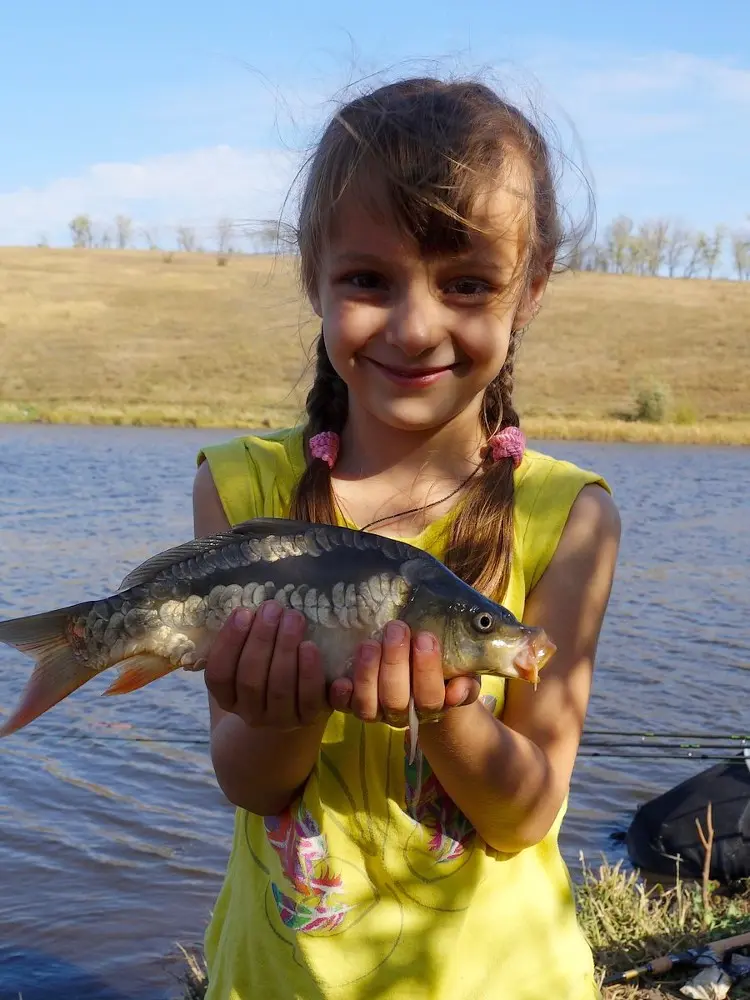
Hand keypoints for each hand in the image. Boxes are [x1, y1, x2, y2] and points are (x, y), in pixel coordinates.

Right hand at [204, 601, 328, 730]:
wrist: (292, 708)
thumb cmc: (265, 671)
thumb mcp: (245, 659)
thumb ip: (242, 639)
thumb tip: (247, 606)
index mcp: (226, 697)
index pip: (219, 675)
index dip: (229, 644)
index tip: (243, 612)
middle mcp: (250, 713)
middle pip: (250, 680)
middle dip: (261, 640)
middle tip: (273, 608)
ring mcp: (279, 720)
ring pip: (279, 688)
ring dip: (286, 649)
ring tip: (293, 618)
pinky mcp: (308, 719)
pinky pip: (309, 699)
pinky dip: (309, 673)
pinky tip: (311, 647)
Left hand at [328, 620, 480, 724]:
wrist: (418, 679)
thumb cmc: (443, 668)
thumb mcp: (462, 672)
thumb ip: (465, 682)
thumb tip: (458, 689)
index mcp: (432, 705)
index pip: (430, 698)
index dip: (427, 671)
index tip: (425, 638)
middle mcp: (402, 714)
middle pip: (396, 700)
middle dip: (396, 663)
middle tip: (397, 629)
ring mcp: (376, 711)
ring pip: (368, 705)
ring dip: (368, 674)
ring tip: (370, 643)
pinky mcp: (352, 704)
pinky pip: (343, 707)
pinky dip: (341, 695)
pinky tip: (341, 679)